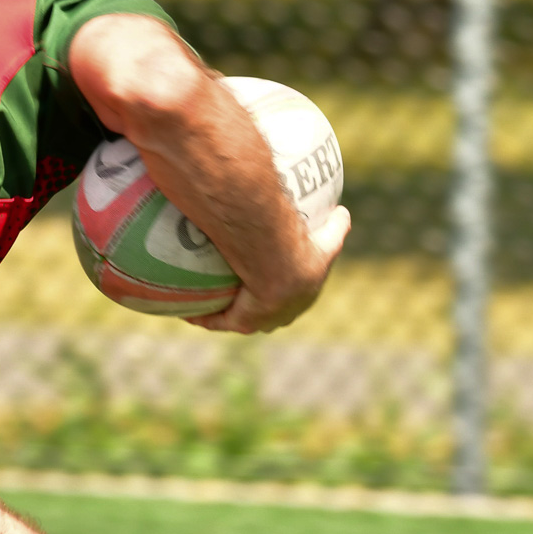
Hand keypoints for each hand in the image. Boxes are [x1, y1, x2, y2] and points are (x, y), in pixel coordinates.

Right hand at [188, 205, 350, 334]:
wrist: (282, 265)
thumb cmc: (303, 247)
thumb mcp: (327, 237)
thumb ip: (337, 227)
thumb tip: (345, 210)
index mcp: (304, 292)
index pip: (298, 294)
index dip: (289, 289)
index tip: (277, 277)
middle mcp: (285, 311)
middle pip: (270, 311)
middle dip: (259, 305)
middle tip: (241, 287)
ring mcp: (264, 319)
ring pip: (242, 318)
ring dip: (229, 312)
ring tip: (210, 299)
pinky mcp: (243, 322)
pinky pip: (217, 321)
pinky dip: (203, 316)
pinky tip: (187, 309)